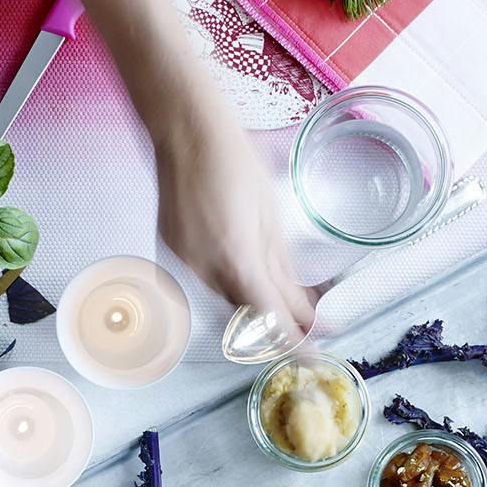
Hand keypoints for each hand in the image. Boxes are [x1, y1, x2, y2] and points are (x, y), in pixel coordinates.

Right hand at [149, 86, 312, 334]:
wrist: (184, 128)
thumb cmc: (234, 159)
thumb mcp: (270, 217)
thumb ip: (284, 269)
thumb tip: (304, 307)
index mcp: (237, 259)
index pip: (269, 320)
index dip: (293, 344)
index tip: (312, 357)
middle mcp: (206, 268)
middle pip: (247, 313)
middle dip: (277, 322)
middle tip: (309, 323)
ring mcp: (185, 260)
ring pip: (226, 296)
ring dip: (254, 299)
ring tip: (283, 289)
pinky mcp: (173, 248)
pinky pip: (206, 276)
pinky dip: (230, 277)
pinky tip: (244, 260)